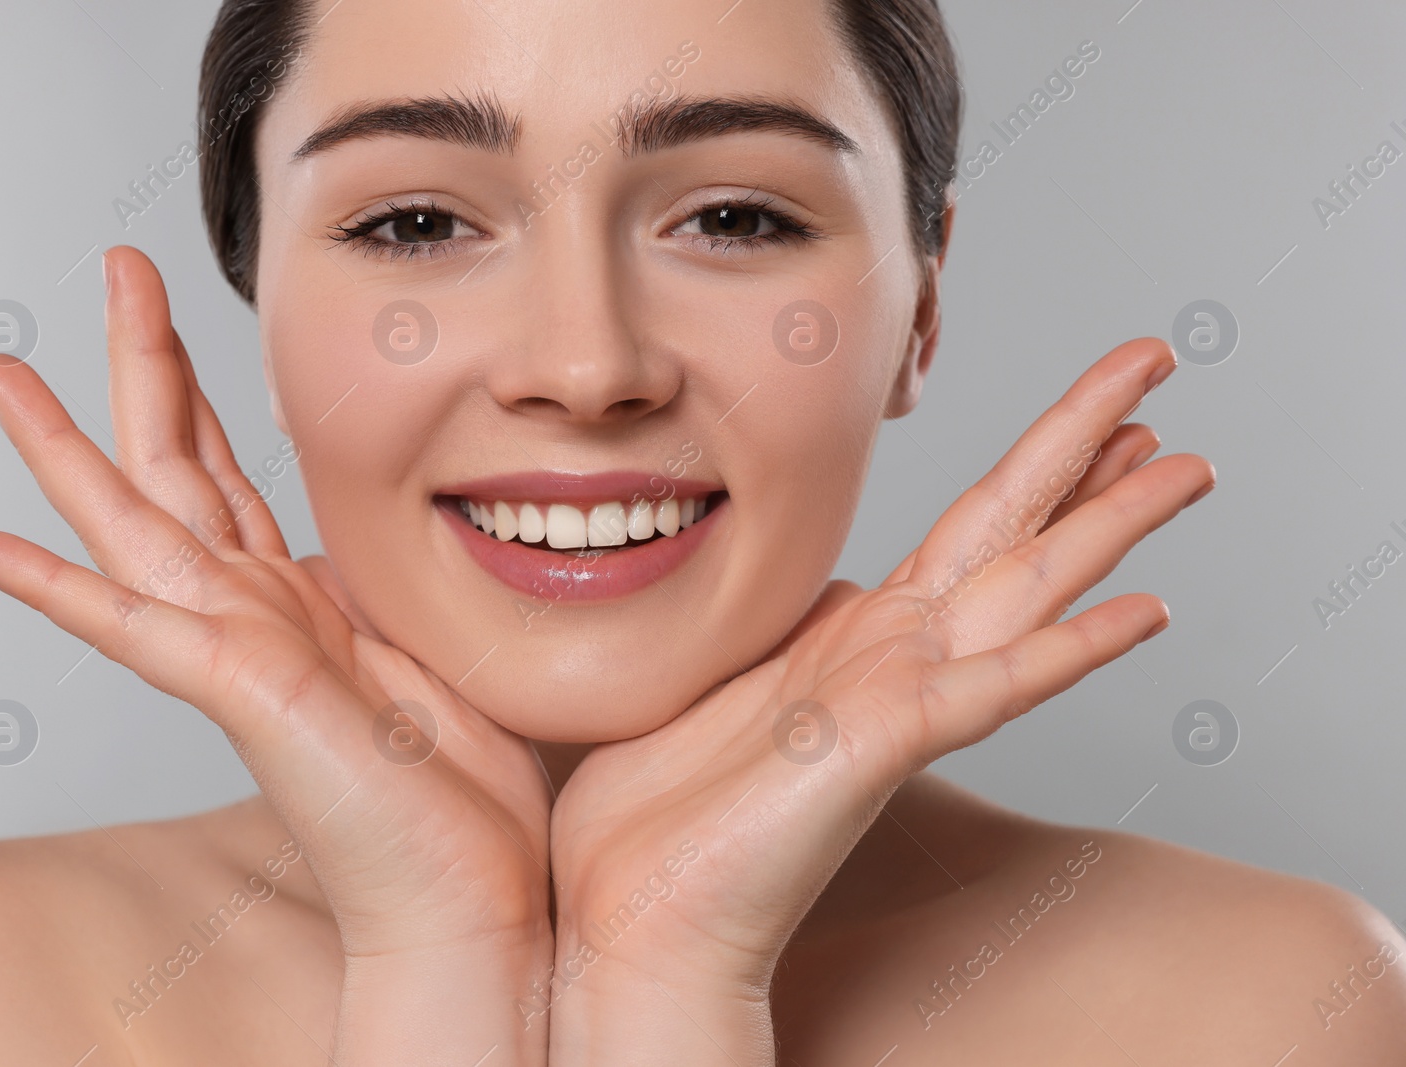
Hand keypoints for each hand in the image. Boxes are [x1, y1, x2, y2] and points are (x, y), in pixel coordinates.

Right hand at [0, 246, 552, 1061]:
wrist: (470, 897)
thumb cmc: (457, 793)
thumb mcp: (425, 649)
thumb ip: (379, 595)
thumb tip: (367, 556)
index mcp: (297, 602)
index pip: (229, 476)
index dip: (198, 393)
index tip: (172, 320)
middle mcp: (255, 616)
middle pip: (174, 467)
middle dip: (140, 363)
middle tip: (112, 268)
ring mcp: (239, 653)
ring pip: (135, 525)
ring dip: (65, 448)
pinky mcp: (245, 694)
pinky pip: (135, 629)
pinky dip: (59, 589)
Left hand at [545, 337, 1210, 1063]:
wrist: (632, 919)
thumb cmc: (660, 812)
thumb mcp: (723, 673)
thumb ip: (785, 624)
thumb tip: (827, 582)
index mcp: (859, 636)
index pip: (971, 529)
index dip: (1038, 464)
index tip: (1098, 416)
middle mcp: (895, 657)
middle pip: (1015, 528)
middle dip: (1089, 444)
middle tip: (1157, 367)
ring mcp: (898, 697)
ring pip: (1028, 586)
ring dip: (1110, 522)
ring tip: (1190, 462)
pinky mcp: (881, 741)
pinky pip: (994, 686)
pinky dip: (1071, 648)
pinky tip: (1144, 611)